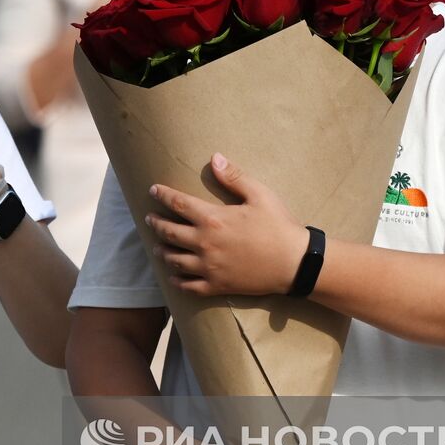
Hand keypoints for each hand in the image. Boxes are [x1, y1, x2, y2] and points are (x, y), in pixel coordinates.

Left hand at [147, 154, 306, 297]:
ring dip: (163, 252)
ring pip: (174, 260)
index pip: (178, 203)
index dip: (162, 195)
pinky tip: (174, 277)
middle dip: (156, 224)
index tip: (153, 190)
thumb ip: (234, 177)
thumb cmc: (279, 226)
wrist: (294, 263)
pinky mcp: (217, 286)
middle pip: (169, 232)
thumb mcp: (259, 195)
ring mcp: (209, 267)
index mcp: (213, 219)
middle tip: (150, 219)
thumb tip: (214, 158)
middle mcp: (204, 243)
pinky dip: (177, 281)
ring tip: (158, 247)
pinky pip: (189, 286)